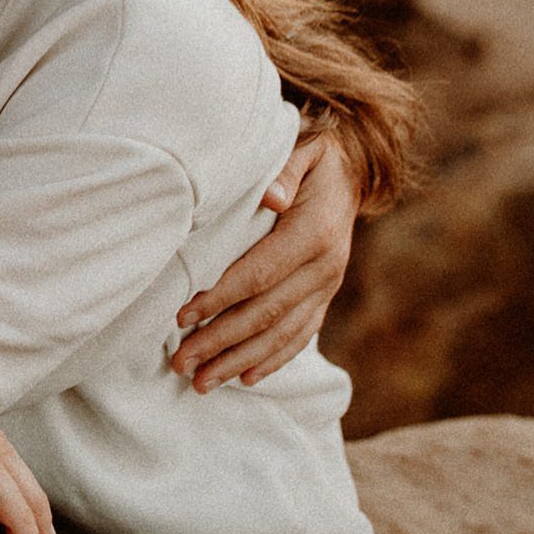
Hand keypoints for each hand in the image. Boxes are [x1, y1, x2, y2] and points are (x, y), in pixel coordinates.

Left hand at [170, 133, 360, 391]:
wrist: (352, 169)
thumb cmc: (312, 158)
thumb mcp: (302, 149)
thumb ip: (284, 172)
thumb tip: (271, 198)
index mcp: (314, 234)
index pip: (259, 275)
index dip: (220, 299)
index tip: (182, 318)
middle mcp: (325, 268)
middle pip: (265, 314)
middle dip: (220, 342)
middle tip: (180, 364)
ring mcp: (327, 287)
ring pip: (281, 334)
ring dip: (238, 361)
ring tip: (200, 383)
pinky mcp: (325, 297)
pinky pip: (300, 335)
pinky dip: (272, 359)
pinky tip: (244, 378)